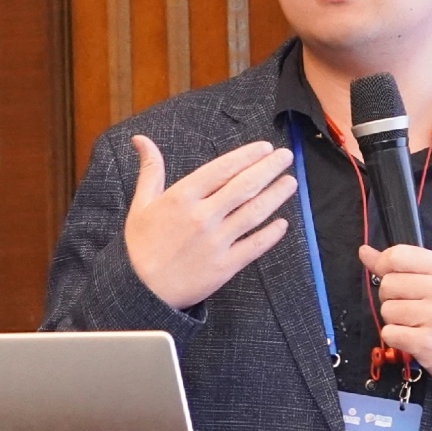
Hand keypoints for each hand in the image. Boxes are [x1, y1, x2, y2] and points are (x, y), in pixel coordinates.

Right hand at [125, 137, 296, 309]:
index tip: (264, 148)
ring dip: (275, 195)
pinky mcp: (225, 265)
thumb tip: (141, 139)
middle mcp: (202, 216)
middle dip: (268, 168)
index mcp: (182, 197)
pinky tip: (283, 223)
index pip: (222, 169)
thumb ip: (150, 170)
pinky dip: (271, 234)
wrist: (141, 291)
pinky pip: (254, 246)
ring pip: (253, 213)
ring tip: (290, 182)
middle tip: (286, 156)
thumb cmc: (141, 246)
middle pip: (244, 187)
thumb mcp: (141, 204)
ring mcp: (216, 241)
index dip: (247, 156)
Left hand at [360, 244, 431, 385]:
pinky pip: (389, 333)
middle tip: (410, 305)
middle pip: (387, 284)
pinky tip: (413, 336)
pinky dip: (395, 337)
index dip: (383, 266)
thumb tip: (364, 251)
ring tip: (415, 322)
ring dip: (394, 319)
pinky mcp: (425, 342)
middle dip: (390, 297)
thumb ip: (398, 264)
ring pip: (386, 310)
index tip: (389, 275)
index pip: (397, 256)